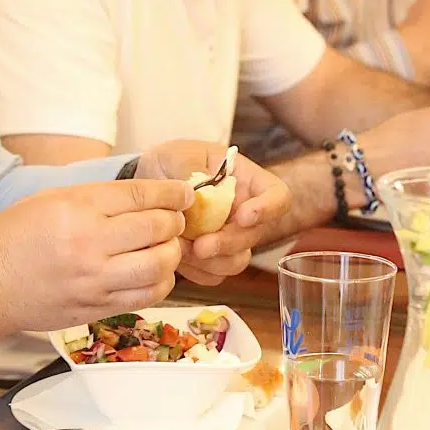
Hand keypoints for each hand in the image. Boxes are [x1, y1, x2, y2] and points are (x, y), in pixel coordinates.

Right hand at [0, 178, 190, 364]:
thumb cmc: (14, 236)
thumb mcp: (51, 199)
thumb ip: (97, 198)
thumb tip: (144, 197)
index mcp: (77, 209)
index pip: (141, 196)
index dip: (171, 194)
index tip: (184, 194)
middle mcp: (89, 244)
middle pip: (157, 228)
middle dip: (175, 222)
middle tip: (176, 220)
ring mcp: (94, 281)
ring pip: (159, 266)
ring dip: (172, 254)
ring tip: (167, 247)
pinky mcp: (96, 308)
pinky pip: (145, 296)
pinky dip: (160, 282)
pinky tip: (156, 273)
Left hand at [136, 142, 292, 277]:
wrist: (151, 177)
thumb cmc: (173, 160)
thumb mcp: (181, 155)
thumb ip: (191, 172)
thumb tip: (195, 196)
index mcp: (247, 181)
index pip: (278, 196)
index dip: (268, 209)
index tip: (243, 216)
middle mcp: (244, 211)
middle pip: (255, 235)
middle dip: (228, 243)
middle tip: (200, 246)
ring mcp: (230, 236)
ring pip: (237, 260)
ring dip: (212, 262)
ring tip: (181, 250)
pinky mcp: (212, 256)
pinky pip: (214, 274)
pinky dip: (197, 271)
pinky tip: (177, 258)